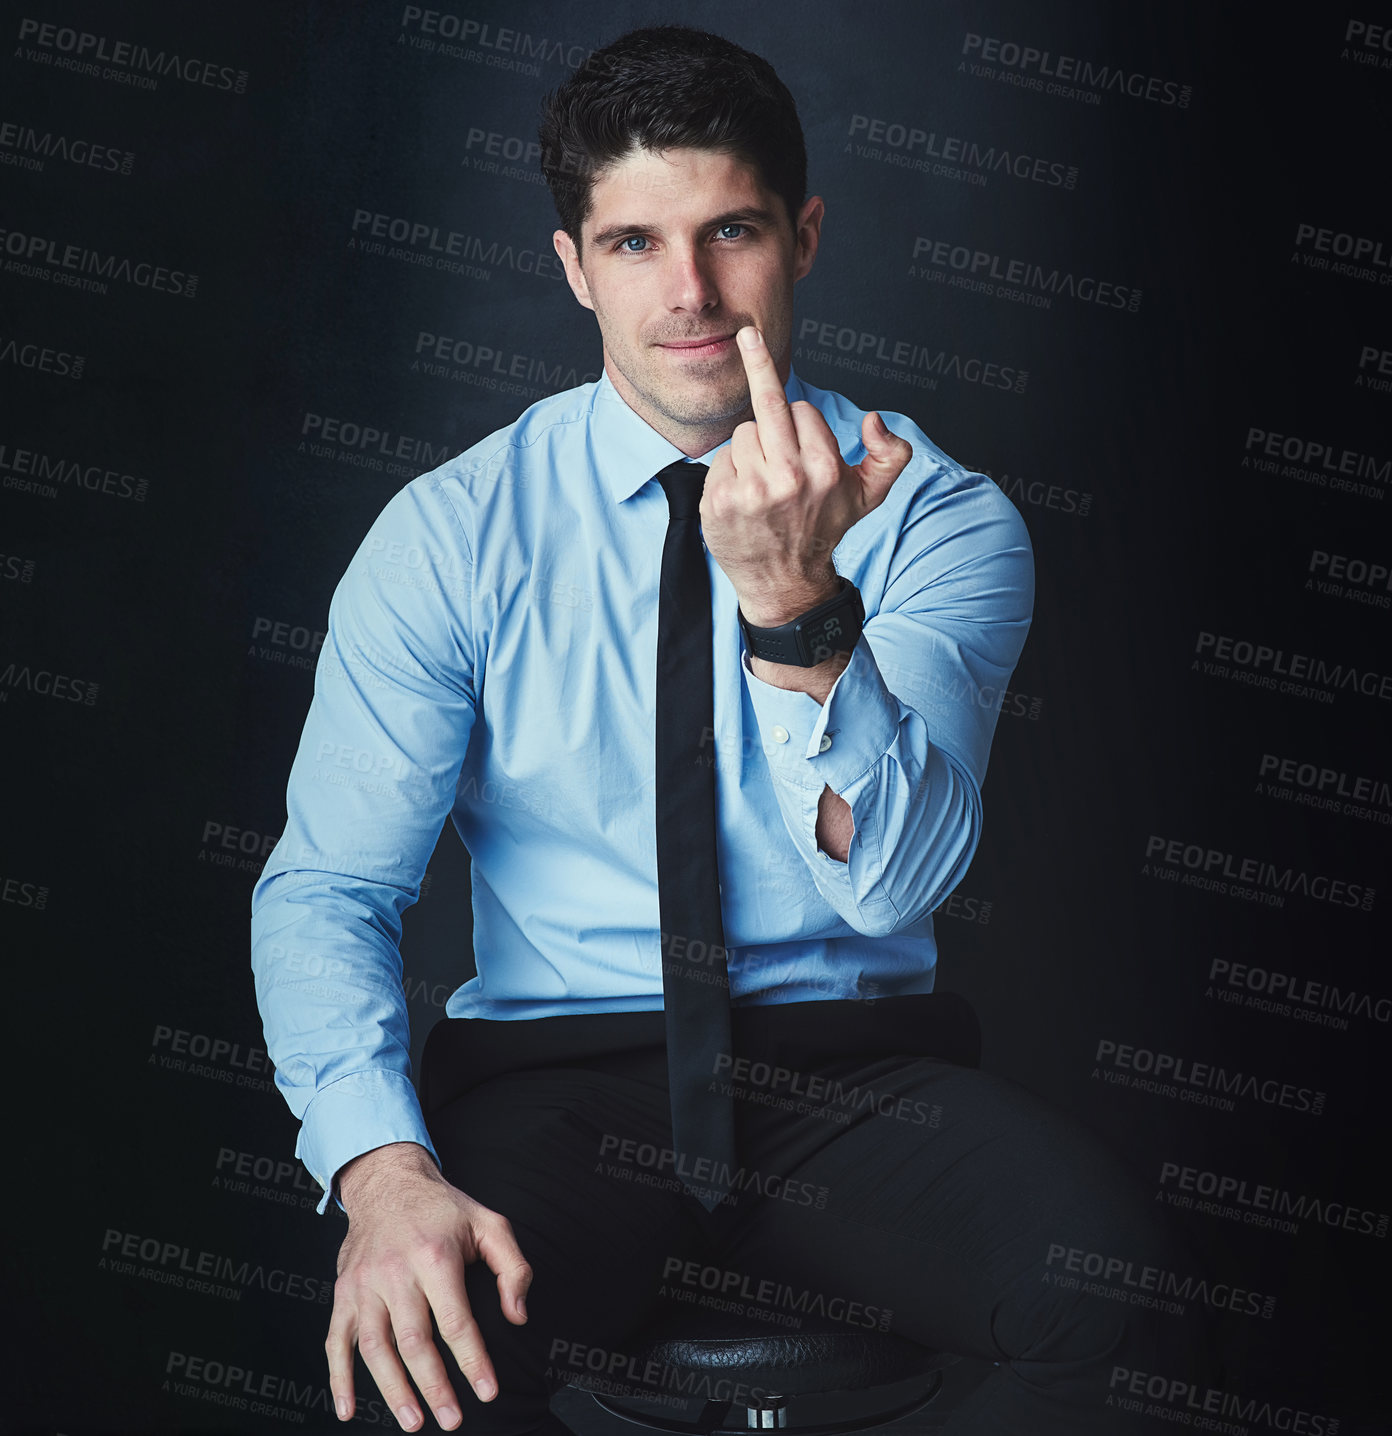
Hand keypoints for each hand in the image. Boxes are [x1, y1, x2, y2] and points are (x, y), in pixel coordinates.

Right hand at [327, 1142, 532, 1429]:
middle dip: (434, 1386)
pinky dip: (338, 1379)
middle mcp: (395, 1272)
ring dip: (392, 1390)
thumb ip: (513, 1267)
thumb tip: (518, 1315)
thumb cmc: (444, 1209)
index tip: (488, 1392)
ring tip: (413, 1421)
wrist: (388, 1182)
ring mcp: (364, 1285)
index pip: (456, 1320)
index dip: (473, 1360)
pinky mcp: (343, 1293)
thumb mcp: (489, 1223)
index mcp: (435, 1256)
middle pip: (414, 1341)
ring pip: (375, 1348)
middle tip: (452, 1420)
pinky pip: (336, 1341)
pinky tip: (347, 1409)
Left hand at [699, 325, 911, 627]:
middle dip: (763, 388)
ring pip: (743, 432)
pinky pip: (720, 457)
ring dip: (751, 449)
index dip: (801, 422)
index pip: (802, 409)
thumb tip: (874, 420)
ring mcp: (750, 489)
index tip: (800, 441)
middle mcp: (787, 477)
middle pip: (768, 405)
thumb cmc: (822, 529)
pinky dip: (729, 471)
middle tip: (753, 365)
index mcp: (824, 467)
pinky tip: (742, 495)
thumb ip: (891, 455)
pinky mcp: (719, 500)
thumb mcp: (869, 496)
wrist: (785, 580)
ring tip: (764, 481)